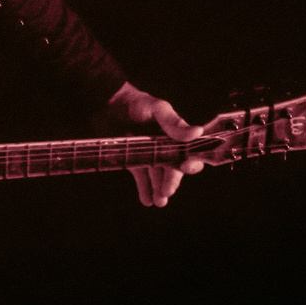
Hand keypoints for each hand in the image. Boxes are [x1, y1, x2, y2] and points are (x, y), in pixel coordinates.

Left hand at [105, 80, 202, 206]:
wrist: (108, 104)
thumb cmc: (137, 103)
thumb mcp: (157, 109)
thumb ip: (174, 122)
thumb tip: (197, 133)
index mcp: (176, 136)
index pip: (189, 153)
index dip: (190, 162)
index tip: (185, 167)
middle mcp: (166, 147)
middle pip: (174, 169)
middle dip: (172, 182)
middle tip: (166, 192)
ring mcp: (150, 155)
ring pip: (159, 176)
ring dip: (160, 189)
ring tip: (158, 202)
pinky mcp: (134, 160)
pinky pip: (142, 177)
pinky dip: (145, 189)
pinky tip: (146, 200)